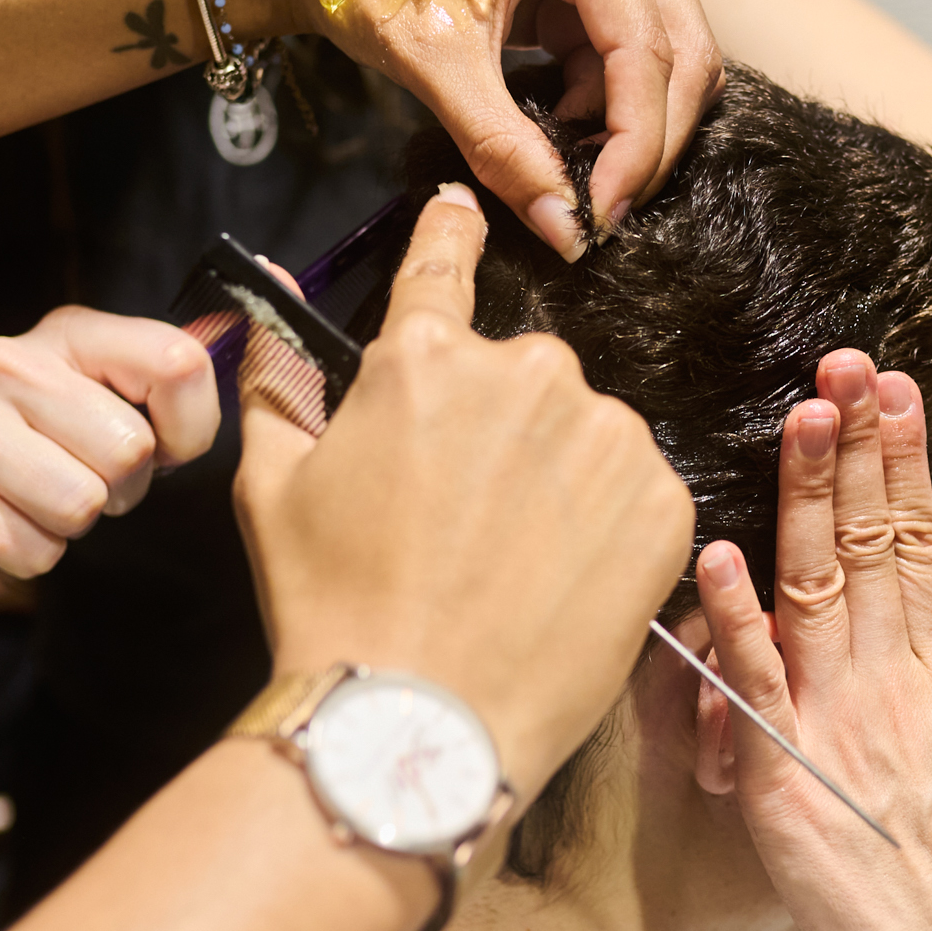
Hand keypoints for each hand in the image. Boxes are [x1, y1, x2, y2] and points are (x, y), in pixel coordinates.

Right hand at [0, 308, 218, 598]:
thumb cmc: (39, 453)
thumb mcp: (103, 398)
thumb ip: (170, 375)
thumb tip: (238, 332)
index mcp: (67, 333)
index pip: (178, 363)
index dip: (192, 428)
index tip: (166, 447)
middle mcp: (6, 362)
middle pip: (131, 451)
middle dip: (121, 488)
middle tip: (78, 477)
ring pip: (81, 505)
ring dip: (71, 525)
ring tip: (35, 499)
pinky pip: (35, 551)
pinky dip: (30, 555)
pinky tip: (0, 524)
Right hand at [232, 184, 693, 788]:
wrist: (425, 724)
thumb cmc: (334, 609)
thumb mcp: (271, 487)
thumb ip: (280, 376)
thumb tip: (268, 299)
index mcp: (426, 358)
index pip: (441, 265)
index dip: (447, 234)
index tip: (461, 206)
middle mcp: (529, 373)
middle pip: (519, 374)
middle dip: (495, 425)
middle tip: (457, 516)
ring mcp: (607, 437)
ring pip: (583, 432)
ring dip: (556, 475)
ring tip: (508, 564)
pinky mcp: (663, 503)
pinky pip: (636, 491)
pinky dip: (607, 526)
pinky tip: (558, 583)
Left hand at [275, 0, 723, 259]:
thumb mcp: (436, 64)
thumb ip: (507, 150)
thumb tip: (569, 230)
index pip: (648, 49)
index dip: (635, 143)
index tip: (601, 216)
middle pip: (683, 51)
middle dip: (647, 140)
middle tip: (599, 211)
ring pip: (670, 56)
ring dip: (630, 124)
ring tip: (566, 165)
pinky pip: (635, 52)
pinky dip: (607, 104)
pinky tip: (559, 127)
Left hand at [695, 350, 931, 930]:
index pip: (920, 539)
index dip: (902, 460)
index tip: (892, 391)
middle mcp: (893, 683)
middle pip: (868, 541)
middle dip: (856, 444)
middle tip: (843, 364)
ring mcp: (837, 722)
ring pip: (815, 584)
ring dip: (804, 494)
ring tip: (801, 415)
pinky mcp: (785, 772)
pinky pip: (756, 681)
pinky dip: (734, 616)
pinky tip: (720, 551)